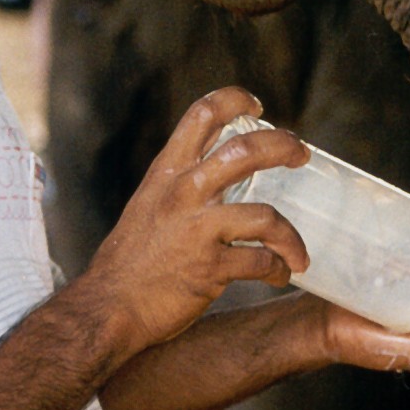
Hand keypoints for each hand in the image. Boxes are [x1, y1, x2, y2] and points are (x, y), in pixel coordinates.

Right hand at [72, 87, 314, 361]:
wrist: (107, 309)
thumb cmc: (130, 262)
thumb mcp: (149, 206)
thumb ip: (180, 188)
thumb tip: (220, 174)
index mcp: (167, 173)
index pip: (202, 114)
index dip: (234, 100)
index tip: (258, 105)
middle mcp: (183, 193)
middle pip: (246, 150)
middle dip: (283, 146)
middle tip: (302, 155)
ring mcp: (197, 231)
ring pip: (267, 217)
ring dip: (292, 237)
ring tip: (299, 252)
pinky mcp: (209, 269)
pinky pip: (261, 263)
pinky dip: (278, 270)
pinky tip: (280, 276)